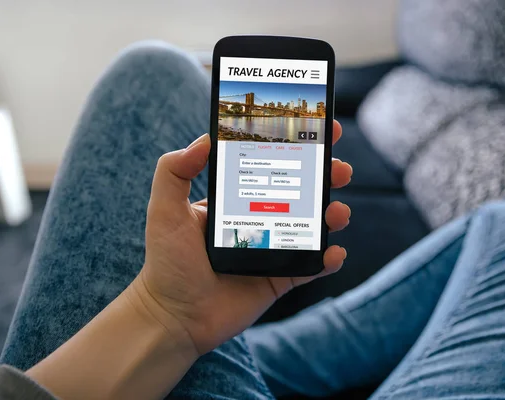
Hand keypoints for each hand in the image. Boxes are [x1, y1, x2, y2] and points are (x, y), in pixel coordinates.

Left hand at [131, 120, 351, 356]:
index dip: (297, 148)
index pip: (272, 165)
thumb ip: (174, 171)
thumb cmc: (166, 262)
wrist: (173, 317)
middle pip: (302, 192)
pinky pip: (311, 267)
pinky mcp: (280, 278)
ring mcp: (273, 249)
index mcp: (238, 199)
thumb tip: (204, 140)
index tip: (318, 129)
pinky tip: (334, 252)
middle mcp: (261, 219)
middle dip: (326, 177)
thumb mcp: (165, 210)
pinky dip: (328, 260)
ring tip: (338, 212)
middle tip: (340, 169)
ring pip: (313, 227)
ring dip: (333, 215)